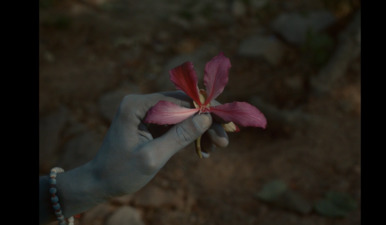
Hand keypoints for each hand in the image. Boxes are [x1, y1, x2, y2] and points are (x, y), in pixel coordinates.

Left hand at [91, 91, 228, 195]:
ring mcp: (147, 113)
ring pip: (183, 115)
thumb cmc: (120, 172)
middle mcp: (142, 103)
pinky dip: (190, 135)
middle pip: (183, 105)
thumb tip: (206, 118)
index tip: (225, 120)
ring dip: (201, 129)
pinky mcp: (151, 124)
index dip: (204, 108)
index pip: (178, 99)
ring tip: (218, 146)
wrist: (100, 183)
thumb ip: (179, 136)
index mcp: (136, 105)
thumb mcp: (152, 156)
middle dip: (205, 121)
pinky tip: (204, 148)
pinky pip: (176, 124)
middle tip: (224, 138)